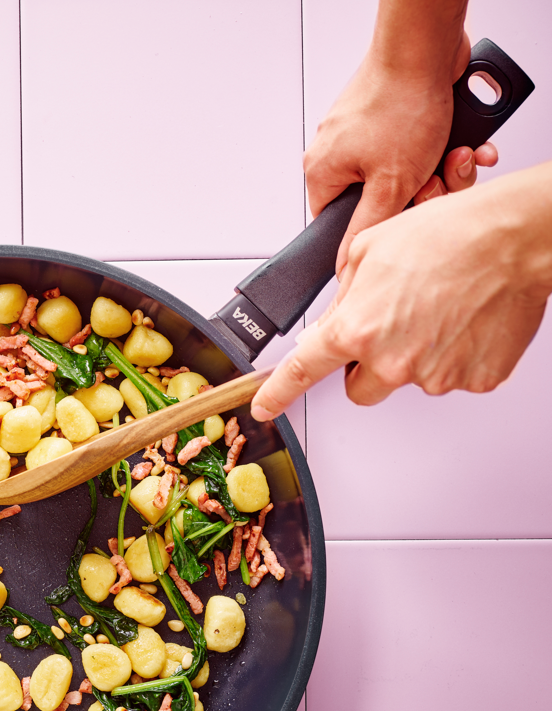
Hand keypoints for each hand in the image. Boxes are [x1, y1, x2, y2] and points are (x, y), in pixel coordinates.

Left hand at [251, 164, 551, 419]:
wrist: (514, 237)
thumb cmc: (448, 235)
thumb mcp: (371, 251)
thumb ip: (344, 297)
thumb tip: (330, 322)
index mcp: (356, 329)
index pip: (304, 371)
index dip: (278, 393)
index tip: (264, 407)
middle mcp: (391, 360)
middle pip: (359, 387)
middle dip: (366, 365)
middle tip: (391, 327)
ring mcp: (434, 375)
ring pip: (407, 380)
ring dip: (414, 355)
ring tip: (439, 309)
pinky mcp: (474, 379)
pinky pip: (451, 376)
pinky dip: (455, 355)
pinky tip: (464, 320)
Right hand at [305, 31, 497, 271]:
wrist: (425, 47)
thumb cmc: (401, 103)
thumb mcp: (390, 184)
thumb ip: (367, 229)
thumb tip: (344, 265)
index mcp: (321, 171)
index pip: (337, 223)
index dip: (373, 225)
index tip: (399, 216)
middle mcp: (336, 150)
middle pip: (378, 198)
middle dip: (419, 193)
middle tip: (434, 179)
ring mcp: (363, 131)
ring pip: (403, 173)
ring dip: (438, 168)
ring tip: (451, 153)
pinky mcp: (388, 114)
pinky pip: (414, 146)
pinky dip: (440, 147)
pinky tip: (457, 139)